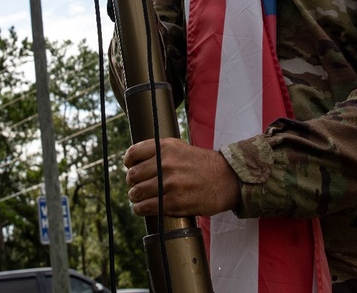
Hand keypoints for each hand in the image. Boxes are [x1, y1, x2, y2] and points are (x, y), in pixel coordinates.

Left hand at [123, 138, 239, 216]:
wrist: (228, 179)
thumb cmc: (203, 164)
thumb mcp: (180, 148)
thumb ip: (159, 152)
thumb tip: (135, 162)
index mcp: (166, 147)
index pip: (133, 154)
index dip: (128, 163)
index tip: (130, 167)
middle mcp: (166, 163)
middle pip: (132, 176)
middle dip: (132, 182)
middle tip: (136, 186)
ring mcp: (169, 184)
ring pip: (136, 193)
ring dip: (135, 197)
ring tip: (139, 198)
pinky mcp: (174, 202)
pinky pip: (146, 207)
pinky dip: (141, 209)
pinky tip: (143, 208)